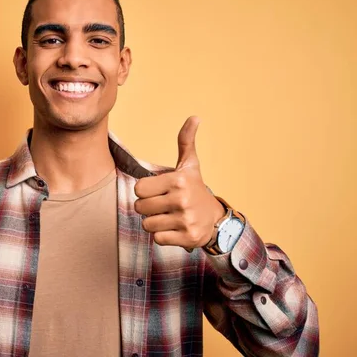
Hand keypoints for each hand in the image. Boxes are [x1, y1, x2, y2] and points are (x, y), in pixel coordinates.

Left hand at [134, 116, 224, 248]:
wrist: (217, 220)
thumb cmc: (196, 189)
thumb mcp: (191, 165)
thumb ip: (186, 141)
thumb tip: (194, 117)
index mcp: (178, 180)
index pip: (139, 189)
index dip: (145, 191)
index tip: (158, 191)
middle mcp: (182, 200)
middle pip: (140, 208)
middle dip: (148, 208)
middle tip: (163, 206)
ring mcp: (185, 220)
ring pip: (147, 225)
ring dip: (154, 223)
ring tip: (169, 217)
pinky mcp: (187, 238)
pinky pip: (157, 239)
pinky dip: (163, 236)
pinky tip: (174, 229)